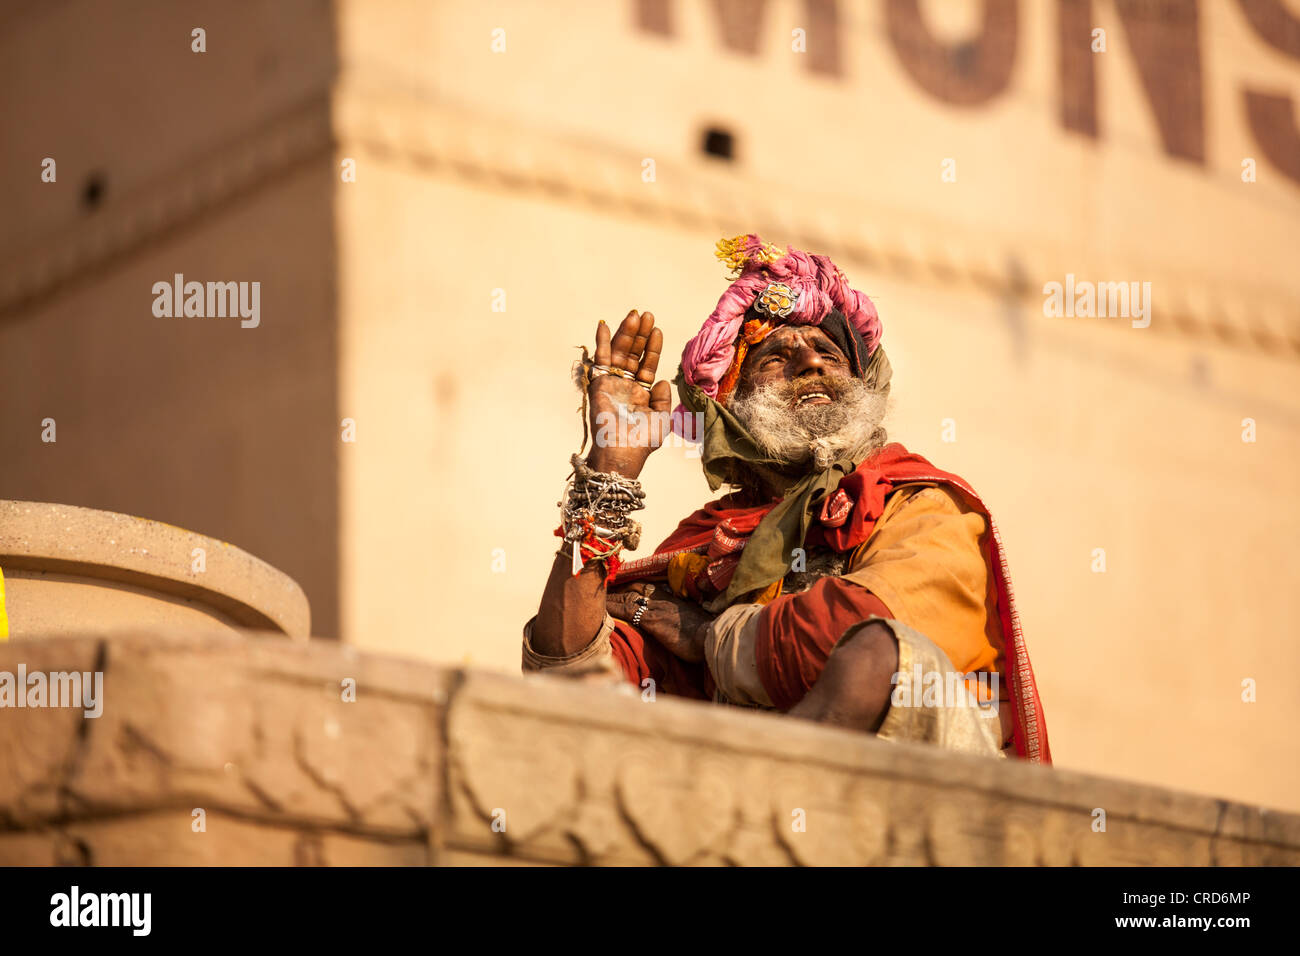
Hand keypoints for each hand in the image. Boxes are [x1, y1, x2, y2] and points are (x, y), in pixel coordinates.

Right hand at [585, 311, 673, 479]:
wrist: (622, 452)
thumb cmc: (642, 441)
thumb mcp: (662, 419)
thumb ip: (664, 399)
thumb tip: (663, 381)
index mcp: (641, 393)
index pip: (647, 364)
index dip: (652, 348)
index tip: (657, 330)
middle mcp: (626, 385)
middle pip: (634, 353)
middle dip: (640, 335)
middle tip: (647, 315)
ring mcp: (612, 382)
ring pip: (619, 352)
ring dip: (626, 334)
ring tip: (634, 316)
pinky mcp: (599, 383)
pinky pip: (600, 359)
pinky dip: (601, 341)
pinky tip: (605, 325)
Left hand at [607, 583, 713, 662]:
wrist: (710, 637)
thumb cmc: (703, 633)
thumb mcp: (691, 620)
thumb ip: (679, 617)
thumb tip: (673, 623)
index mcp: (671, 598)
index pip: (647, 586)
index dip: (631, 585)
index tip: (619, 585)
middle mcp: (661, 599)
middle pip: (634, 588)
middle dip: (617, 587)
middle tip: (601, 588)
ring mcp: (655, 608)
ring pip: (626, 597)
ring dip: (610, 597)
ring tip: (594, 597)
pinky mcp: (651, 619)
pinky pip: (626, 610)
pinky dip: (612, 607)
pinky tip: (601, 609)